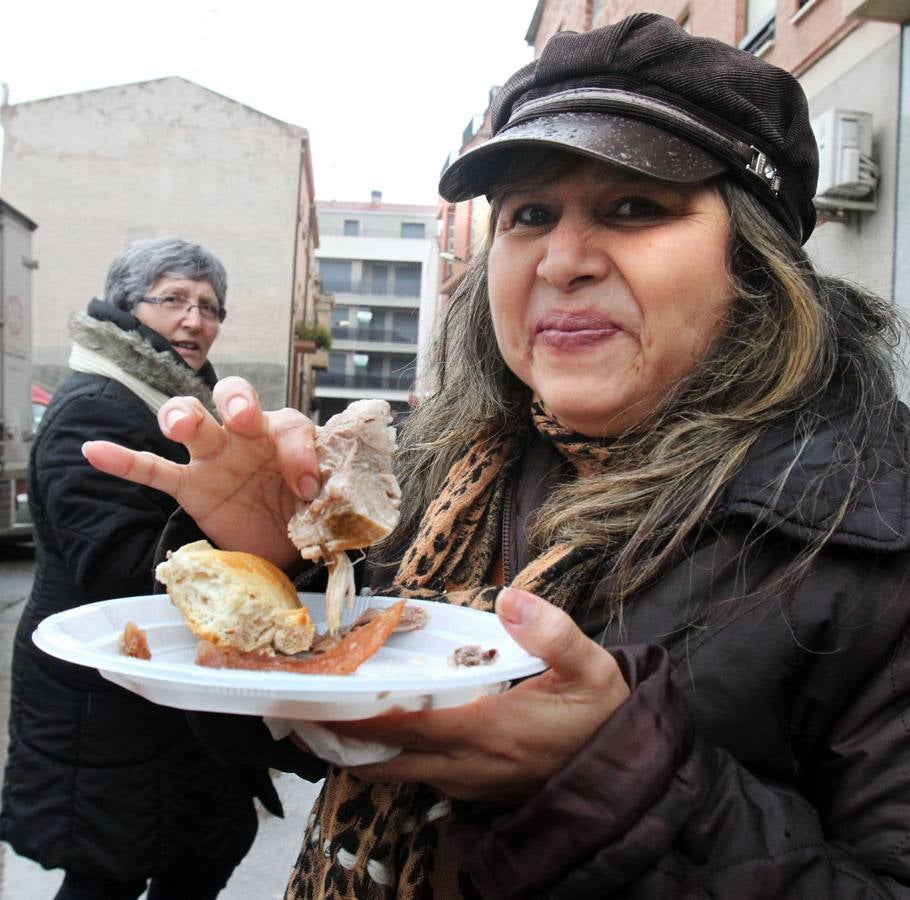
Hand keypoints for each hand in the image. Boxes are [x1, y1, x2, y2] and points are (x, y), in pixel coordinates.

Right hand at [82, 376, 317, 567]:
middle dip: (237, 401)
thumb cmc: (303, 507)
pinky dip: (124, 461)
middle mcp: (246, 435)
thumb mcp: (323, 499)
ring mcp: (213, 457)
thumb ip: (328, 490)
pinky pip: (152, 470)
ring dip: (182, 415)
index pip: (290, 424)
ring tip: (179, 425)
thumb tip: (335, 499)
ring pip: (191, 420)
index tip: (309, 487)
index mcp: (284, 434)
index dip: (300, 453)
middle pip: (234, 398)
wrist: (280, 542)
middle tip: (243, 416)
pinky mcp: (189, 485)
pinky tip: (95, 451)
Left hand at [327, 588, 630, 803]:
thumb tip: (512, 597)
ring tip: (328, 722)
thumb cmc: (604, 718)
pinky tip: (383, 735)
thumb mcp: (593, 669)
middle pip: (388, 758)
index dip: (357, 717)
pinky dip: (393, 758)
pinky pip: (422, 777)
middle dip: (342, 740)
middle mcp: (469, 766)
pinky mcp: (477, 790)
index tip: (315, 704)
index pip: (406, 726)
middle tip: (302, 715)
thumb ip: (553, 633)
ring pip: (401, 772)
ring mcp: (471, 784)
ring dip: (363, 752)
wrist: (626, 776)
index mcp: (488, 731)